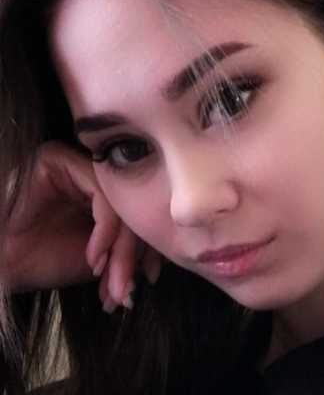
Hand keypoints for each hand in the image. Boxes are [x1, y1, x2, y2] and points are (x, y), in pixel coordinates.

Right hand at [2, 141, 161, 310]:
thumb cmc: (40, 260)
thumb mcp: (97, 260)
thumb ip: (127, 252)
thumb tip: (157, 265)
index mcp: (102, 195)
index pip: (137, 215)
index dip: (147, 249)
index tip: (148, 278)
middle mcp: (92, 176)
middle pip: (130, 208)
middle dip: (132, 255)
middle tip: (127, 289)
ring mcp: (76, 165)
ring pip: (119, 202)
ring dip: (119, 248)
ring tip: (113, 279)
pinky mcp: (58, 160)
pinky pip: (99, 194)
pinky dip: (104, 229)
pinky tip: (94, 256)